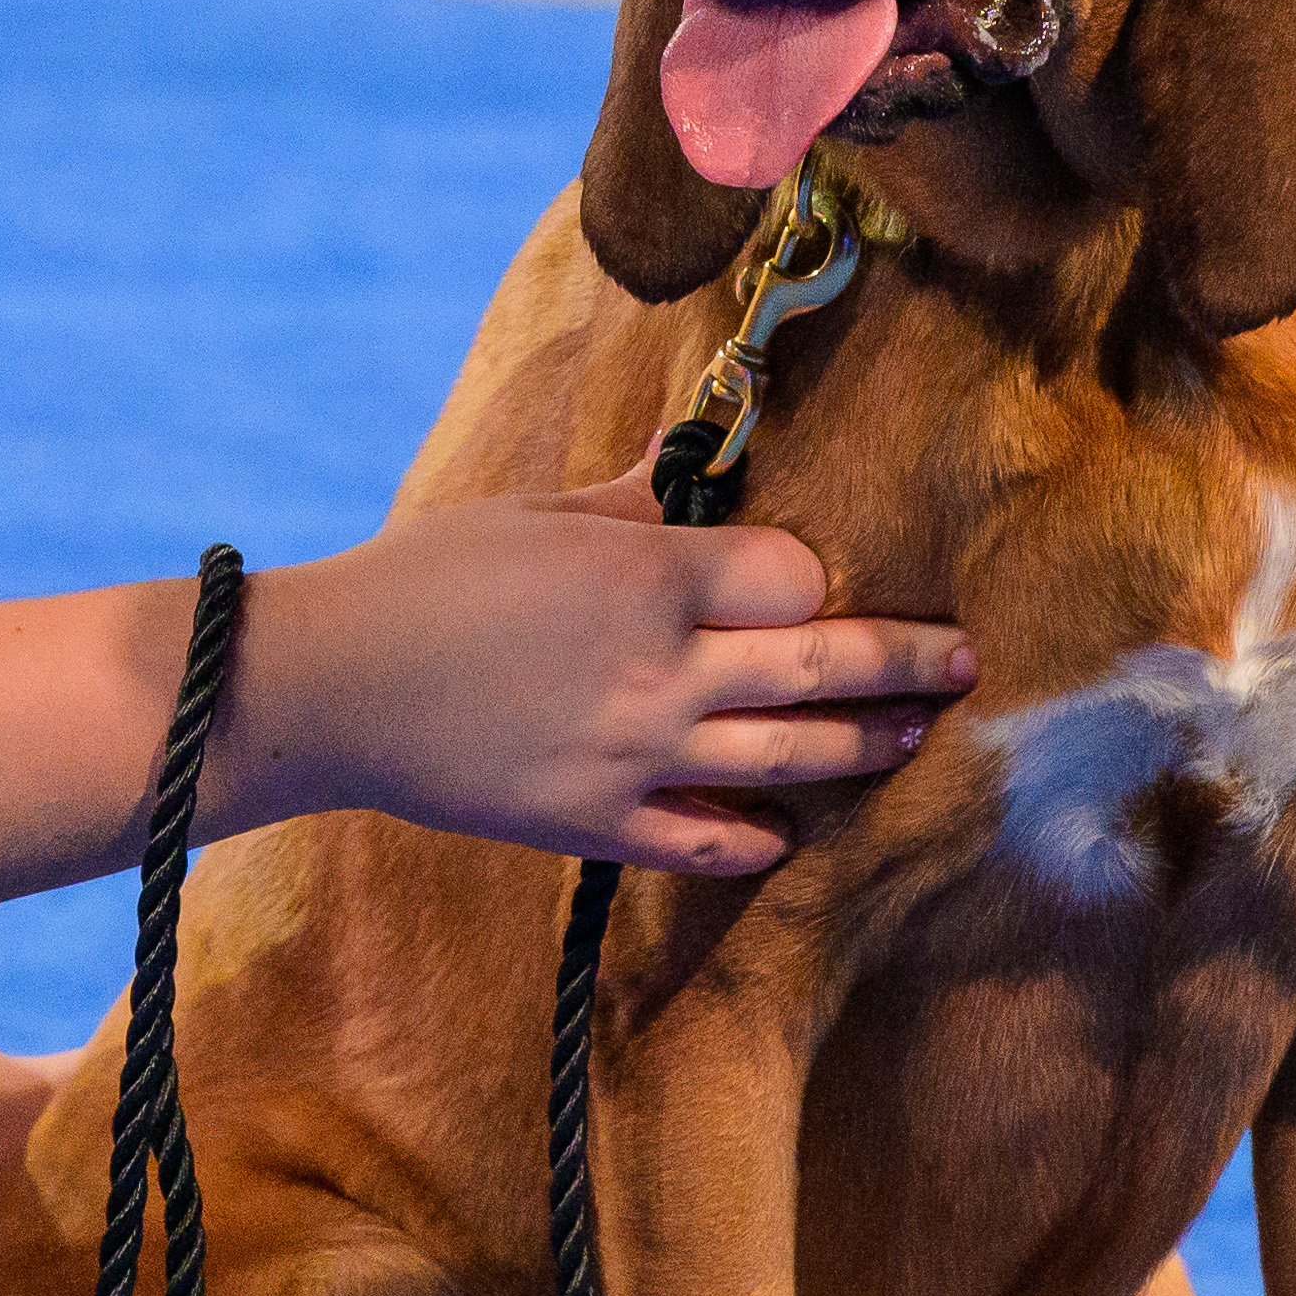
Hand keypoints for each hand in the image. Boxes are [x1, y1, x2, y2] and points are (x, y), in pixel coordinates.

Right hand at [212, 461, 973, 878]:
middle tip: (966, 660)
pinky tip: (785, 830)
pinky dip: (756, 838)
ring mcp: (638, 757)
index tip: (819, 580)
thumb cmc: (425, 579)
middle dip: (908, 660)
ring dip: (866, 746)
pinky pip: (708, 843)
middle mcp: (663, 671)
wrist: (330, 688)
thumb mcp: (533, 512)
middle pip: (823, 667)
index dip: (816, 578)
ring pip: (790, 757)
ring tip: (915, 735)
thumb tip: (691, 453)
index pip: (792, 578)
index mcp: (649, 576)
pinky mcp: (599, 825)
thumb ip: (630, 497)